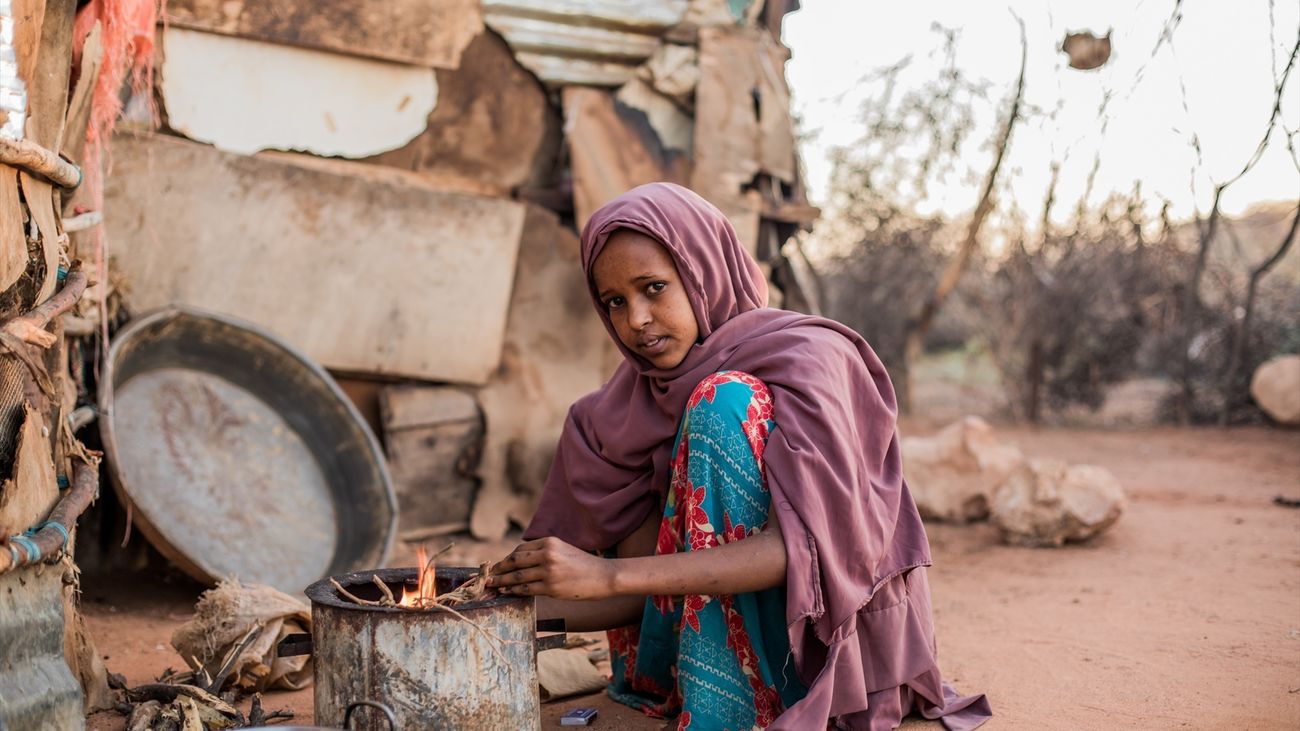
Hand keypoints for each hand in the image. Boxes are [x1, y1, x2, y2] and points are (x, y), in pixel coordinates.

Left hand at [488, 537, 614, 600]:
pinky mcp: (551, 587)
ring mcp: (549, 571)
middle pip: (514, 561)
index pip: (520, 550)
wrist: (603, 576)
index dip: (506, 559)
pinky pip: (526, 589)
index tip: (498, 565)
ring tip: (492, 585)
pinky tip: (507, 592)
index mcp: (550, 542)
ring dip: (502, 582)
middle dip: (498, 569)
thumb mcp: (563, 549)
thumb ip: (544, 551)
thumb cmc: (583, 564)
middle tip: (488, 576)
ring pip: (517, 576)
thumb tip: (520, 561)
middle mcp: (547, 554)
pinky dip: (514, 590)